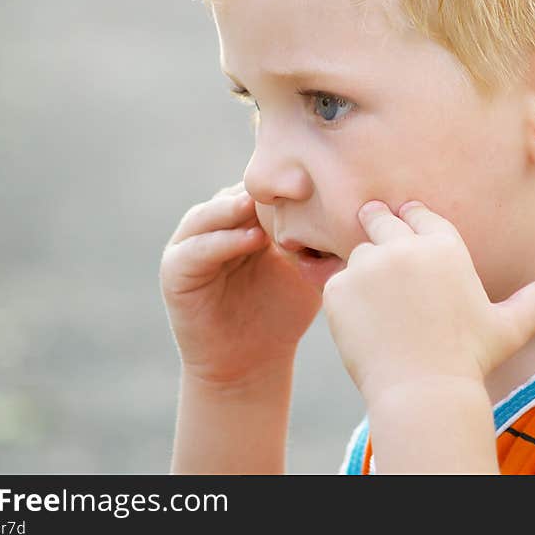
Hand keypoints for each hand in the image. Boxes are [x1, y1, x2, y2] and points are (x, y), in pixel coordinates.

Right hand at [159, 181, 322, 385]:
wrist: (250, 363)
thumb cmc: (283, 313)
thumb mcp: (306, 270)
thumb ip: (320, 242)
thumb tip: (358, 212)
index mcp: (245, 217)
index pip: (261, 187)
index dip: (285, 180)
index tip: (317, 171)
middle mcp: (216, 223)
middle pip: (236, 193)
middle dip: (262, 189)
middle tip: (291, 180)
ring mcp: (192, 243)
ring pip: (212, 213)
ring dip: (237, 207)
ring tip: (263, 204)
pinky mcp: (175, 269)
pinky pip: (197, 249)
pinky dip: (222, 241)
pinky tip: (252, 240)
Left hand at [322, 200, 534, 406]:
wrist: (423, 392)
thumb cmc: (470, 359)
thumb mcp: (511, 325)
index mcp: (445, 244)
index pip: (419, 214)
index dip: (412, 222)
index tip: (408, 233)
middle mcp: (404, 246)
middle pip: (380, 219)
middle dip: (378, 225)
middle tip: (380, 245)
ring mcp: (368, 265)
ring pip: (358, 253)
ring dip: (365, 269)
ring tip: (379, 304)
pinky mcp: (340, 287)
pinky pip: (337, 281)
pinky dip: (345, 298)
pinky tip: (364, 323)